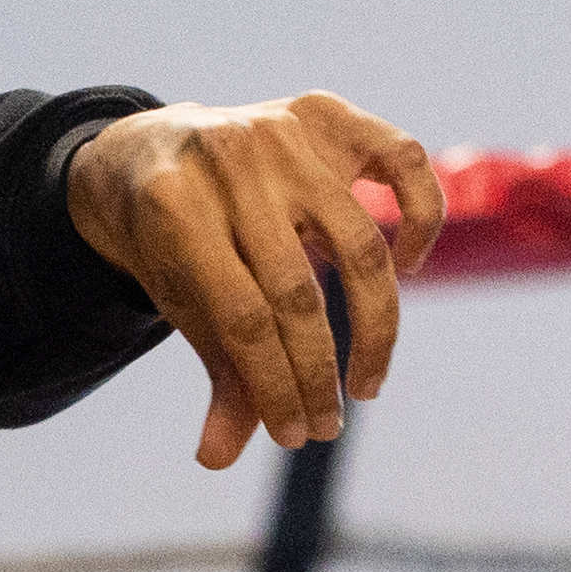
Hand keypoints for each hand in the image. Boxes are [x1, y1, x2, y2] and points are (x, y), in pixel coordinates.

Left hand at [64, 95, 446, 469]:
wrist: (149, 153)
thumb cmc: (172, 247)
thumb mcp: (180, 303)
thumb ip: (217, 371)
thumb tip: (217, 459)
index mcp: (174, 209)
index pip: (242, 318)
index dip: (277, 387)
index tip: (297, 435)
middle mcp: (230, 162)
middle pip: (296, 290)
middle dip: (316, 373)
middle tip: (330, 425)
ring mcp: (281, 131)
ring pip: (356, 239)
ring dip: (373, 325)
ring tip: (367, 381)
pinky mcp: (324, 113)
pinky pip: (402, 156)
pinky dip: (421, 214)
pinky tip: (408, 267)